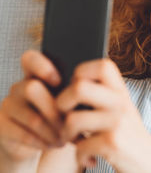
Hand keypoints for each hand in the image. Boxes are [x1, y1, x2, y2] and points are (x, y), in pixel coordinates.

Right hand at [0, 50, 62, 169]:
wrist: (39, 142)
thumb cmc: (61, 116)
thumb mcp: (68, 103)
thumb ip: (73, 93)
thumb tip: (90, 93)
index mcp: (36, 75)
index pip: (30, 59)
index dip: (42, 66)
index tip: (59, 81)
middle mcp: (19, 87)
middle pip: (31, 88)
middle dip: (55, 110)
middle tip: (70, 123)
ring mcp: (8, 106)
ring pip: (32, 117)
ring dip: (53, 131)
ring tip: (67, 138)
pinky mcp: (2, 126)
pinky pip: (24, 134)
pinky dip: (44, 142)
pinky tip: (55, 144)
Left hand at [56, 58, 150, 170]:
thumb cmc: (129, 139)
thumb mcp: (122, 112)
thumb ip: (104, 96)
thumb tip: (72, 84)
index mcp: (122, 92)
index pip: (102, 65)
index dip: (81, 73)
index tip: (77, 90)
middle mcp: (122, 103)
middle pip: (79, 87)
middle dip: (62, 104)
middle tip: (66, 117)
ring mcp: (118, 122)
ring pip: (72, 119)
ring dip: (66, 136)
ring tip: (76, 142)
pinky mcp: (113, 143)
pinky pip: (79, 146)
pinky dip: (80, 157)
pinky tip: (90, 158)